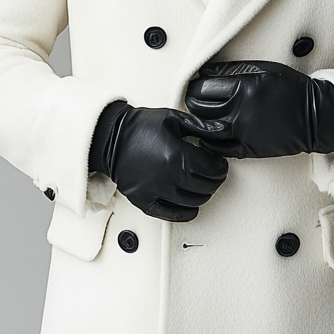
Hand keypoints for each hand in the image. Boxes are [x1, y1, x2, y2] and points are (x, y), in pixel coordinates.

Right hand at [90, 102, 230, 221]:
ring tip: (203, 186)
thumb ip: (202, 127)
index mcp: (177, 155)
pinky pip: (171, 215)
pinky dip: (185, 213)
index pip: (211, 169)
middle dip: (214, 180)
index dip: (220, 167)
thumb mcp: (173, 118)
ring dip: (203, 195)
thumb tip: (224, 130)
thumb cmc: (139, 126)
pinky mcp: (144, 201)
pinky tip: (190, 207)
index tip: (220, 164)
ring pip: (192, 202)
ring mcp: (155, 191)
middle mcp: (167, 176)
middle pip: (205, 187)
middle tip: (215, 174)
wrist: (110, 137)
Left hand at [184, 60, 333, 158]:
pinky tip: (209, 135)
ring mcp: (242, 133)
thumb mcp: (264, 69)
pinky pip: (218, 149)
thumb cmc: (292, 89)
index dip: (195, 86)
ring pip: (205, 130)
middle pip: (200, 109)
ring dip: (197, 123)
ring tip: (199, 118)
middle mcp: (239, 111)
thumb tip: (205, 72)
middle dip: (193, 103)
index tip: (196, 86)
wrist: (315, 116)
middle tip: (194, 100)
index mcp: (243, 88)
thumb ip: (233, 70)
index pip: (203, 88)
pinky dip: (209, 142)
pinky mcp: (248, 149)